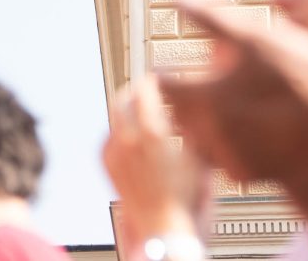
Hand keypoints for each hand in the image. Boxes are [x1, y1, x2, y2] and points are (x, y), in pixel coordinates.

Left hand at [103, 77, 208, 250]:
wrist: (163, 229)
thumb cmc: (184, 200)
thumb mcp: (200, 156)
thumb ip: (192, 127)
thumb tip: (191, 108)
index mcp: (152, 132)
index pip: (146, 89)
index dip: (154, 79)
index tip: (161, 77)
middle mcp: (128, 140)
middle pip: (123, 99)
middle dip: (135, 90)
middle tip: (147, 88)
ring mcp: (114, 153)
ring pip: (114, 116)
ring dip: (126, 109)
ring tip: (141, 111)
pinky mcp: (107, 166)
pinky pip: (108, 136)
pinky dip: (118, 130)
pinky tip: (130, 135)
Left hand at [159, 0, 307, 181]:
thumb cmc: (307, 77)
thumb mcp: (257, 36)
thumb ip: (211, 16)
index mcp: (205, 99)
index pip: (162, 85)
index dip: (167, 70)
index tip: (176, 62)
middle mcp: (210, 135)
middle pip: (176, 115)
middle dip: (185, 96)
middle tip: (204, 80)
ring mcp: (229, 159)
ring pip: (196, 138)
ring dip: (202, 120)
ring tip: (228, 102)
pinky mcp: (249, 176)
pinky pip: (222, 157)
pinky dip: (226, 141)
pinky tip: (248, 124)